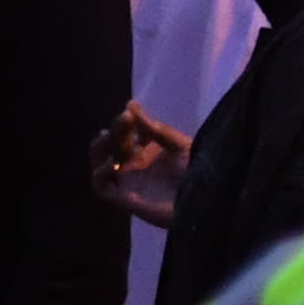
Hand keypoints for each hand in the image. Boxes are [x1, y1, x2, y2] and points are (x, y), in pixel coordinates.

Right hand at [96, 103, 192, 227]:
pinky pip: (101, 187)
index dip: (125, 122)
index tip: (129, 112)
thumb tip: (131, 104)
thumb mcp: (178, 145)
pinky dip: (100, 174)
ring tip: (106, 136)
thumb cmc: (196, 173)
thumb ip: (155, 128)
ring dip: (98, 148)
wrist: (205, 199)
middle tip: (125, 120)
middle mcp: (135, 166)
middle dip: (115, 130)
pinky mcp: (125, 200)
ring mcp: (129, 183)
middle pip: (113, 145)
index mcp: (148, 152)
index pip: (126, 134)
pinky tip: (111, 163)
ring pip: (101, 164)